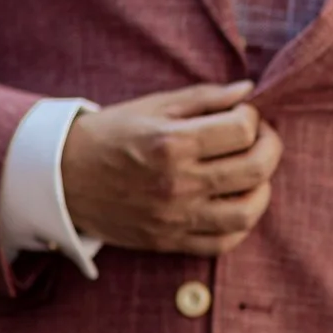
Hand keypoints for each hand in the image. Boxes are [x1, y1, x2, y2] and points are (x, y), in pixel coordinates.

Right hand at [61, 81, 282, 254]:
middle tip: (260, 138)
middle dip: (270, 146)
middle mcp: (177, 183)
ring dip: (262, 188)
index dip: (253, 117)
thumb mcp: (153, 105)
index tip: (243, 114)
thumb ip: (205, 98)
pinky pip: (223, 242)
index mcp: (172, 143)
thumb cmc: (111, 135)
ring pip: (248, 212)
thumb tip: (249, 90)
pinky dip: (241, 224)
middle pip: (256, 169)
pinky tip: (236, 202)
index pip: (243, 131)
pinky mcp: (169, 241)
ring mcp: (175, 217)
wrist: (62, 177)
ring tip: (252, 172)